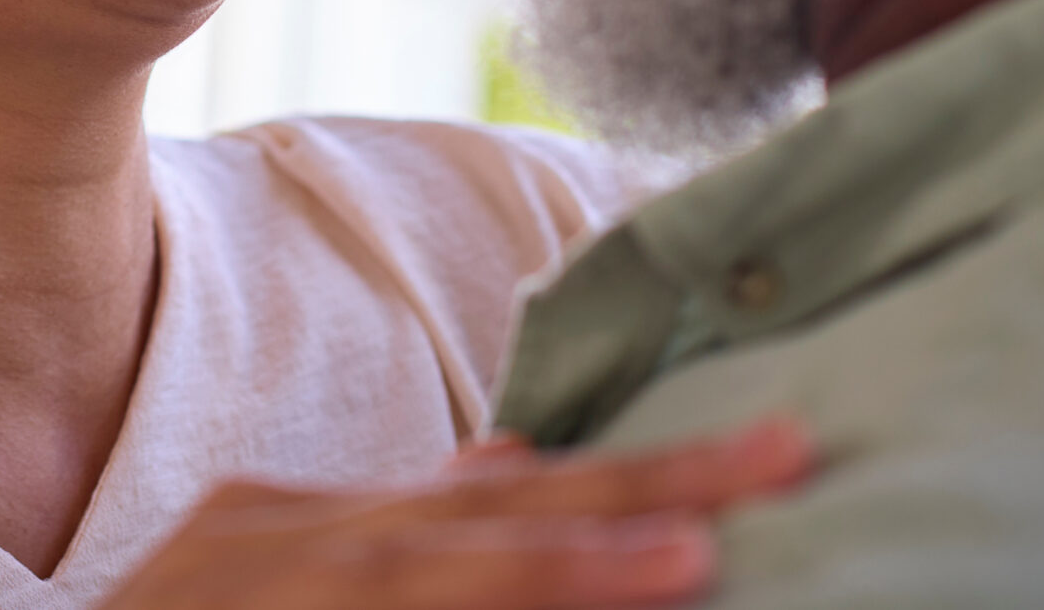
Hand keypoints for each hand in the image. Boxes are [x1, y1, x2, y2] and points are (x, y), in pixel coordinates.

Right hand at [96, 416, 811, 609]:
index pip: (482, 492)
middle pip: (491, 512)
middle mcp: (290, 545)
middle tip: (786, 452)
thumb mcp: (258, 564)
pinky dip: (492, 609)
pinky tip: (585, 600)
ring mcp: (280, 594)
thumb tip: (515, 462)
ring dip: (570, 562)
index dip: (617, 470)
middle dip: (639, 483)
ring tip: (695, 549)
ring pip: (447, 577)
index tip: (746, 450)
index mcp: (298, 522)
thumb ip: (391, 522)